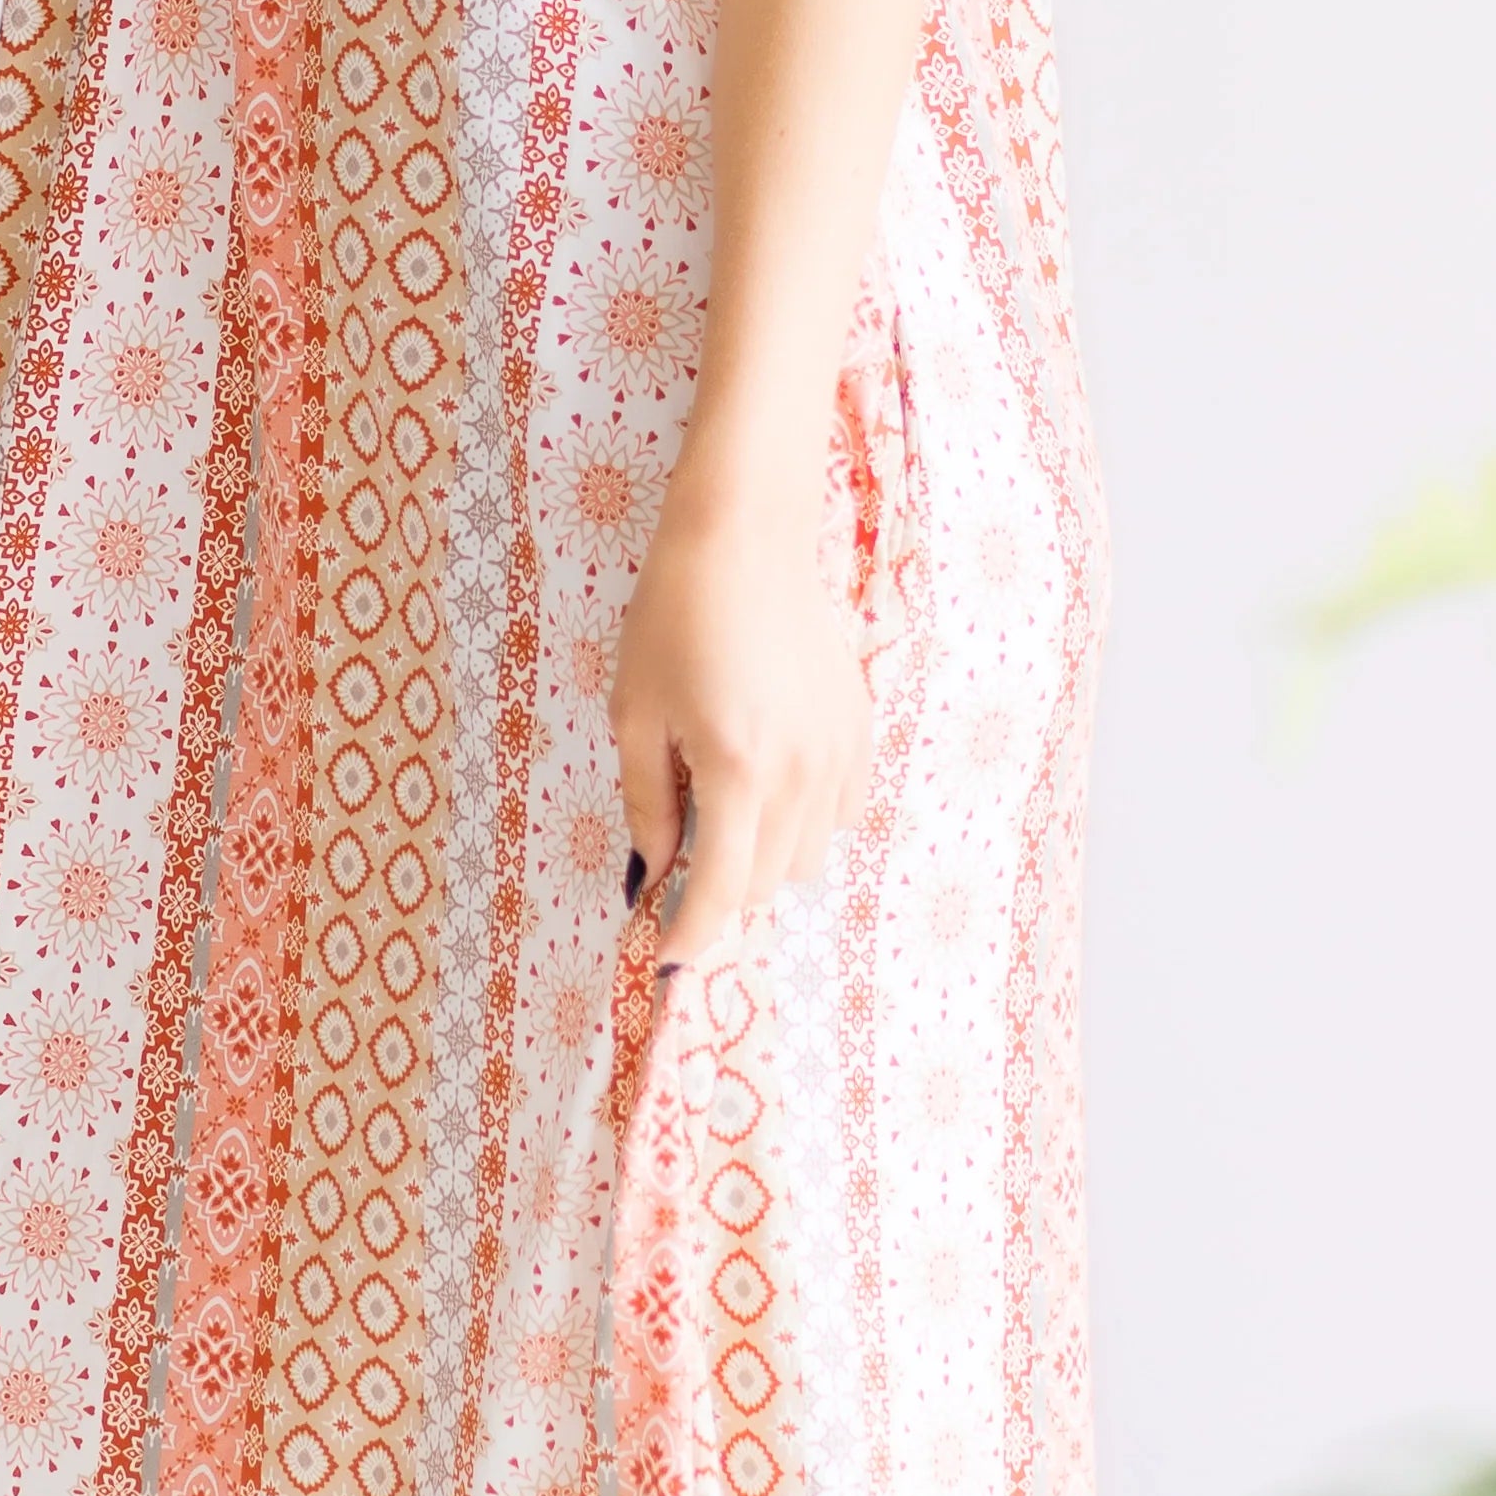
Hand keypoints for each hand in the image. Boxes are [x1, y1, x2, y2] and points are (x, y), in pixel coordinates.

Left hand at [610, 475, 872, 973]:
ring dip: (763, 859)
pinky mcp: (859, 730)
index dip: (692, 935)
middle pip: (767, 883)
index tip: (667, 957)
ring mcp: (839, 754)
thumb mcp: (636, 712)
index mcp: (738, 770)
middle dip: (720, 892)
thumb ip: (647, 802)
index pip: (723, 892)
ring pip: (808, 856)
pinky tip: (769, 785)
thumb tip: (652, 871)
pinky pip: (839, 813)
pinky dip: (803, 823)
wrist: (746, 538)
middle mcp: (801, 773)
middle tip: (680, 869)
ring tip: (724, 815)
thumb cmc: (674, 617)